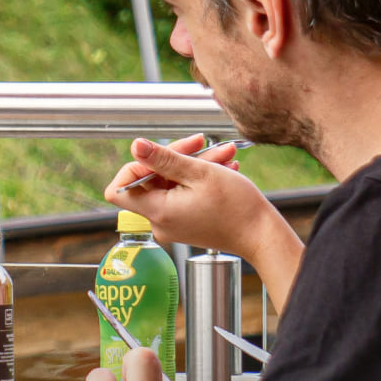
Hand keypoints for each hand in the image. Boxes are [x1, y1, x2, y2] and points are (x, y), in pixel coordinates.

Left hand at [106, 135, 282, 263]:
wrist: (261, 236)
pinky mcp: (186, 222)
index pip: (118, 190)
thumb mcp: (199, 173)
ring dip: (194, 165)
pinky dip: (199, 179)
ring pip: (171, 184)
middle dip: (176, 158)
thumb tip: (135, 146)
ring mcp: (173, 223)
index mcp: (158, 212)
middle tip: (201, 144)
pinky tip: (223, 167)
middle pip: (150, 181)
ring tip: (223, 153)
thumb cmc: (237, 207)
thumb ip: (164, 159)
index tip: (160, 155)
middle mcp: (160, 221)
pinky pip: (183, 194)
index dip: (135, 166)